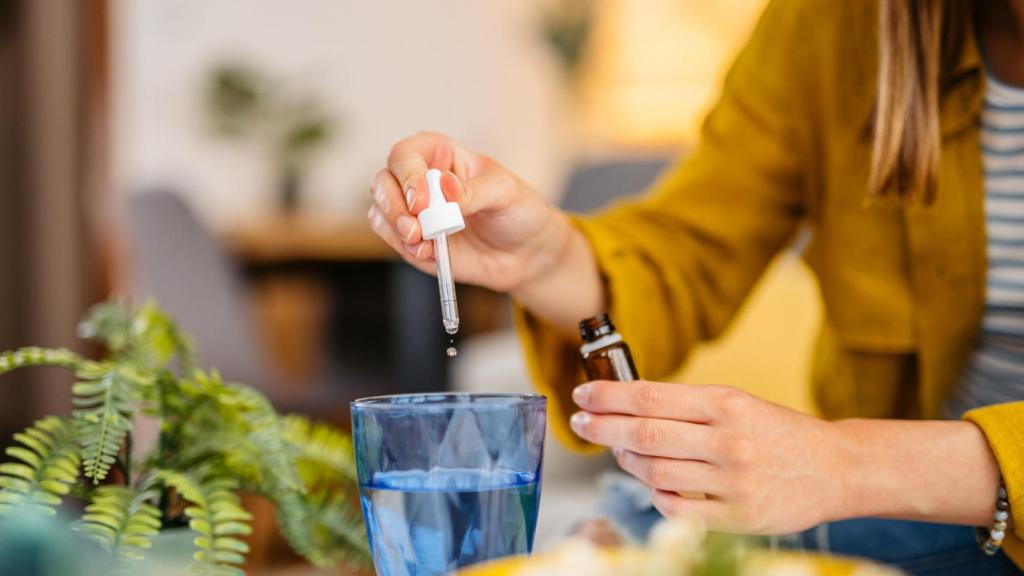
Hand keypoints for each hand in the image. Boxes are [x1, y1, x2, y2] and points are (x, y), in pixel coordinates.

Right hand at [368, 132, 569, 293]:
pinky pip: (391, 239)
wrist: (525, 254)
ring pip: (380, 211)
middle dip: (393, 206)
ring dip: (395, 229)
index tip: (421, 201)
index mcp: (440, 154)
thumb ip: (474, 191)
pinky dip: (404, 247)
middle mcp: (419, 179)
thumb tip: (445, 186)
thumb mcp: (506, 193)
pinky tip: (428, 254)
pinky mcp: (413, 240)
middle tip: (415, 229)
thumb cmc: (518, 211)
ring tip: (424, 245)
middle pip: (384, 181)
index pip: (407, 154)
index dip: (408, 175)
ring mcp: (413, 211)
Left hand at [569, 380, 849, 534]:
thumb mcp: (737, 403)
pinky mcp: (737, 515)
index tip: (583, 395)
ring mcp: (732, 480)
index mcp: (726, 403)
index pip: (651, 396)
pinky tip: (653, 482)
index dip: (609, 396)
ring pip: (655, 472)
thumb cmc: (777, 433)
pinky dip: (655, 494)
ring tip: (618, 451)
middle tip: (580, 422)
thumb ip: (687, 406)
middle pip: (645, 434)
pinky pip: (676, 507)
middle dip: (602, 427)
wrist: (835, 468)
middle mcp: (728, 440)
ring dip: (626, 461)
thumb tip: (627, 405)